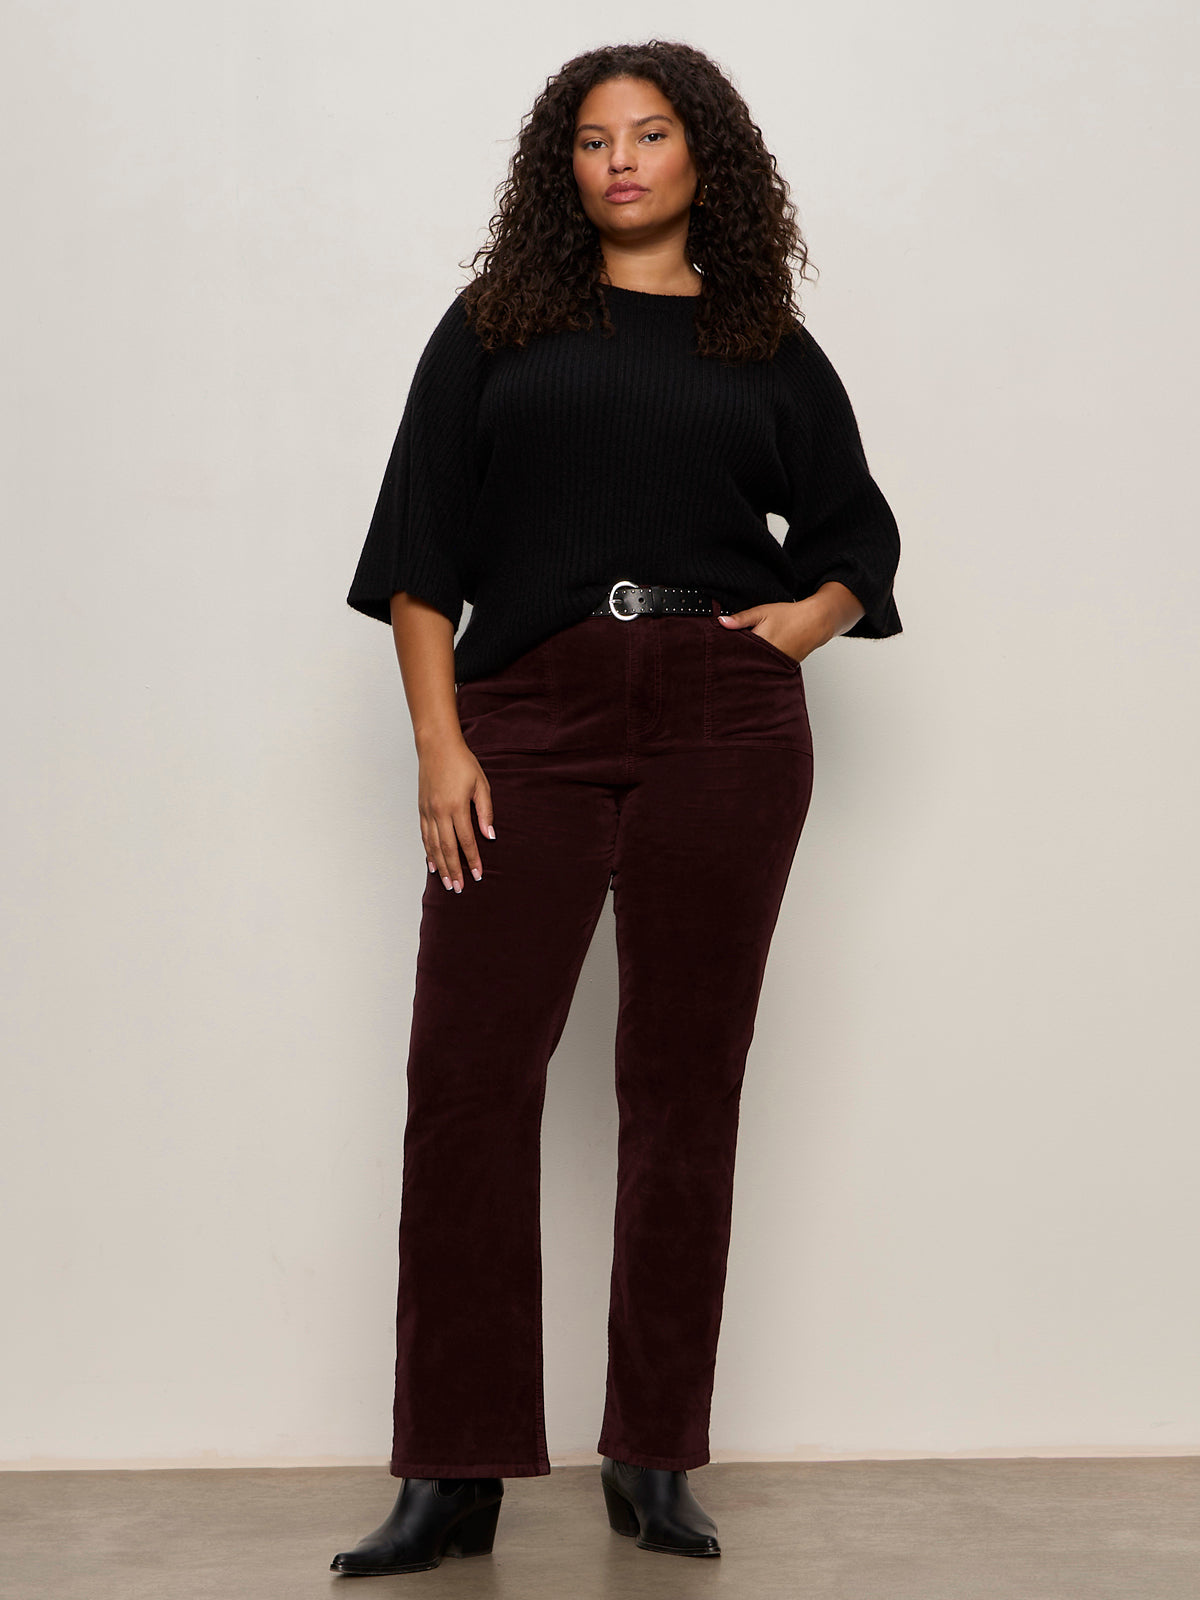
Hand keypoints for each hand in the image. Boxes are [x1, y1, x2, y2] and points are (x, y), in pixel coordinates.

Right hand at [417, 736, 495, 892]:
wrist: (437, 746)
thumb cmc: (462, 763)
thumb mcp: (481, 784)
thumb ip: (485, 811)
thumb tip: (490, 835)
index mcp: (456, 806)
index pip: (466, 840)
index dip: (473, 859)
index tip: (478, 874)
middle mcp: (439, 812)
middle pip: (448, 848)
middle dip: (455, 870)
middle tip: (460, 888)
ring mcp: (428, 812)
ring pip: (434, 846)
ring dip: (441, 866)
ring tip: (447, 883)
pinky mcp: (421, 809)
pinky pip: (425, 836)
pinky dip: (428, 852)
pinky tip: (433, 864)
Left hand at [717, 582, 866, 661]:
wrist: (814, 624)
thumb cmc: (789, 616)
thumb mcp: (762, 612)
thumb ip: (741, 619)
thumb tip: (720, 622)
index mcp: (760, 645)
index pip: (734, 653)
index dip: (722, 654)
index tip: (710, 654)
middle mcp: (766, 659)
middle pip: (741, 665)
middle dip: (729, 664)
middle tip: (714, 666)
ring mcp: (773, 666)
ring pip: (751, 669)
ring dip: (741, 667)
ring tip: (727, 669)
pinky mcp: (779, 669)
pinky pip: (762, 670)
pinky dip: (754, 668)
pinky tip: (746, 667)